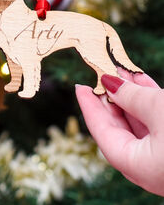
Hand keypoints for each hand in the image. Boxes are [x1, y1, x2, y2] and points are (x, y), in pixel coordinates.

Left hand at [75, 69, 163, 195]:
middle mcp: (148, 165)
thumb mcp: (161, 111)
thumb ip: (132, 97)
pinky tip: (142, 80)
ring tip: (123, 70)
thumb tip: (110, 83)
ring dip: (131, 94)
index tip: (79, 86)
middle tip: (102, 73)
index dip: (89, 106)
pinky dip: (149, 100)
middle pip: (118, 126)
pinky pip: (157, 121)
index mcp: (136, 165)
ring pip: (139, 121)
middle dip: (111, 96)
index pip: (101, 132)